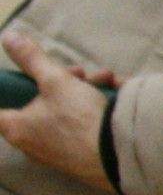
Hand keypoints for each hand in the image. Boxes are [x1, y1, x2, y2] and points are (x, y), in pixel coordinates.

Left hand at [0, 32, 119, 190]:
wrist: (119, 155)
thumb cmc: (79, 118)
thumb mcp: (57, 80)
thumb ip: (32, 59)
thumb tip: (7, 36)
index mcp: (15, 127)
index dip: (8, 89)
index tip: (25, 79)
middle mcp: (30, 143)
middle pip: (36, 104)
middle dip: (60, 81)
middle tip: (79, 72)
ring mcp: (55, 153)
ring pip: (62, 113)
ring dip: (83, 91)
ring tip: (105, 81)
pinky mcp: (79, 158)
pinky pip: (79, 127)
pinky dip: (93, 109)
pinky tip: (115, 95)